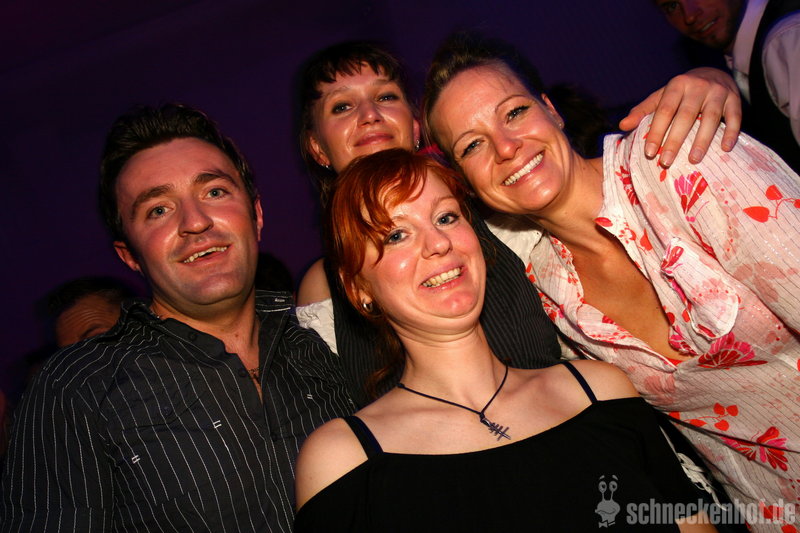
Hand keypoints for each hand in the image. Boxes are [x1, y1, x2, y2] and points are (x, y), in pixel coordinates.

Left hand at [619, 67, 741, 166]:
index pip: (664, 110)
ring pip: (711, 118)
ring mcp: (719, 92)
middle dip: (675, 140)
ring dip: (702, 140)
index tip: (649, 153)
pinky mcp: (735, 99)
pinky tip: (725, 148)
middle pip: (686, 116)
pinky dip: (731, 133)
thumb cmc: (681, 92)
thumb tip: (622, 125)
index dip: (656, 131)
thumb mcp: (661, 96)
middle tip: (666, 162)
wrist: (714, 73)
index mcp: (677, 85)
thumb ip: (643, 110)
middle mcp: (698, 86)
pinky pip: (735, 117)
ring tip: (693, 160)